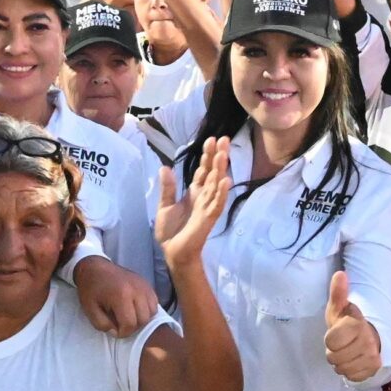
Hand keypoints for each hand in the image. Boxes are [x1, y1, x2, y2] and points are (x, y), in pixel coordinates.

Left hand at [73, 257, 160, 336]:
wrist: (94, 268)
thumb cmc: (90, 289)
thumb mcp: (90, 310)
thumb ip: (102, 325)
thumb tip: (116, 331)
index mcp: (120, 296)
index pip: (130, 324)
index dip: (122, 332)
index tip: (115, 330)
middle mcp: (136, 290)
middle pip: (143, 319)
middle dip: (132, 327)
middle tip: (121, 324)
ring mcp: (143, 285)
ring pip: (152, 312)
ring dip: (142, 318)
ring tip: (129, 316)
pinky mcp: (146, 283)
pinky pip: (154, 302)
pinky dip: (147, 309)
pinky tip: (135, 308)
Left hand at [159, 138, 230, 270]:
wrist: (172, 252)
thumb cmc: (170, 231)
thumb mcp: (165, 205)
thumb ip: (168, 188)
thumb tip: (165, 167)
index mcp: (194, 192)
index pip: (203, 170)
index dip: (207, 156)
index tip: (211, 139)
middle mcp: (203, 197)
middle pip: (213, 173)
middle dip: (217, 156)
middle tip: (223, 139)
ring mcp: (207, 207)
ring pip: (216, 185)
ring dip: (220, 170)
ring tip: (223, 154)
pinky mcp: (208, 218)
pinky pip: (216, 204)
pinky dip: (221, 193)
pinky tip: (225, 181)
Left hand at [321, 271, 381, 381]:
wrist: (370, 335)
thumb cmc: (348, 322)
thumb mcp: (339, 307)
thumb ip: (338, 292)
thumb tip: (340, 274)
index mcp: (357, 324)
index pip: (331, 341)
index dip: (330, 339)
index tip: (337, 333)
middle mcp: (367, 340)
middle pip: (334, 357)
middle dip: (333, 352)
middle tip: (341, 344)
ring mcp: (372, 356)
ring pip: (342, 369)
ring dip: (340, 362)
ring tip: (347, 352)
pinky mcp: (374, 368)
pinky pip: (351, 377)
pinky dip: (349, 371)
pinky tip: (354, 361)